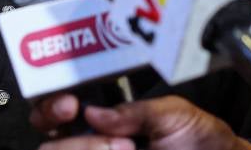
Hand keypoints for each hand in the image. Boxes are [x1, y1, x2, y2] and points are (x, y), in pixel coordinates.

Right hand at [32, 93, 250, 149]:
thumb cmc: (200, 141)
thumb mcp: (173, 113)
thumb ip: (135, 110)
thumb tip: (94, 112)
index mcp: (102, 120)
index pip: (56, 113)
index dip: (52, 108)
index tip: (71, 105)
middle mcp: (93, 145)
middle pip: (50, 144)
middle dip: (79, 141)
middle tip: (120, 141)